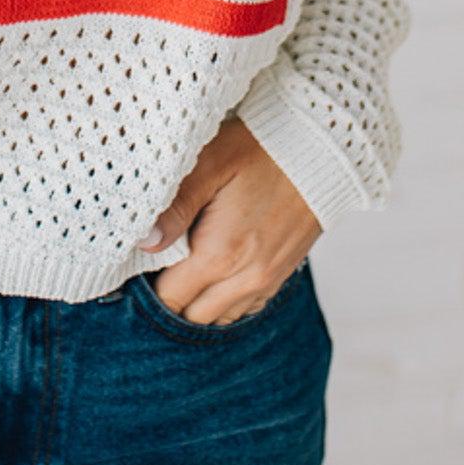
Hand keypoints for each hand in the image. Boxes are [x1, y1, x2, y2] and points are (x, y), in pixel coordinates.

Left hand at [136, 116, 321, 325]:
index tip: (141, 259)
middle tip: (160, 260)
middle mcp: (246, 279)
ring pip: (220, 317)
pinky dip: (226, 299)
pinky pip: (246, 308)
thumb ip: (174, 206)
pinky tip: (217, 269)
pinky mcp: (282, 274)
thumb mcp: (209, 164)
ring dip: (199, 300)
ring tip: (187, 264)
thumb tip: (143, 243)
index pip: (169, 299)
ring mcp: (267, 280)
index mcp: (220, 256)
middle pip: (192, 316)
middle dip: (172, 295)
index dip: (148, 283)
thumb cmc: (260, 147)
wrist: (322, 146)